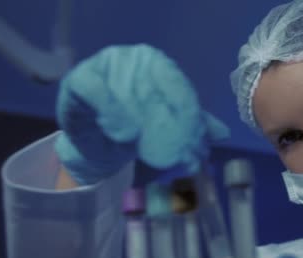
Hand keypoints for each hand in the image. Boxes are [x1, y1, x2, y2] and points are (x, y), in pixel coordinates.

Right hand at [55, 44, 228, 184]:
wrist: (97, 145)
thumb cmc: (134, 128)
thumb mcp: (165, 129)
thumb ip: (192, 125)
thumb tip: (223, 133)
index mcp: (154, 63)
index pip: (176, 81)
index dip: (188, 109)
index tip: (196, 136)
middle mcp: (131, 59)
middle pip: (152, 88)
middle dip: (168, 123)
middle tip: (181, 152)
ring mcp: (104, 66)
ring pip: (125, 89)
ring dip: (140, 120)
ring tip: (150, 148)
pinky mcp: (79, 80)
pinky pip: (95, 90)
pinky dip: (111, 112)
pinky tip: (124, 135)